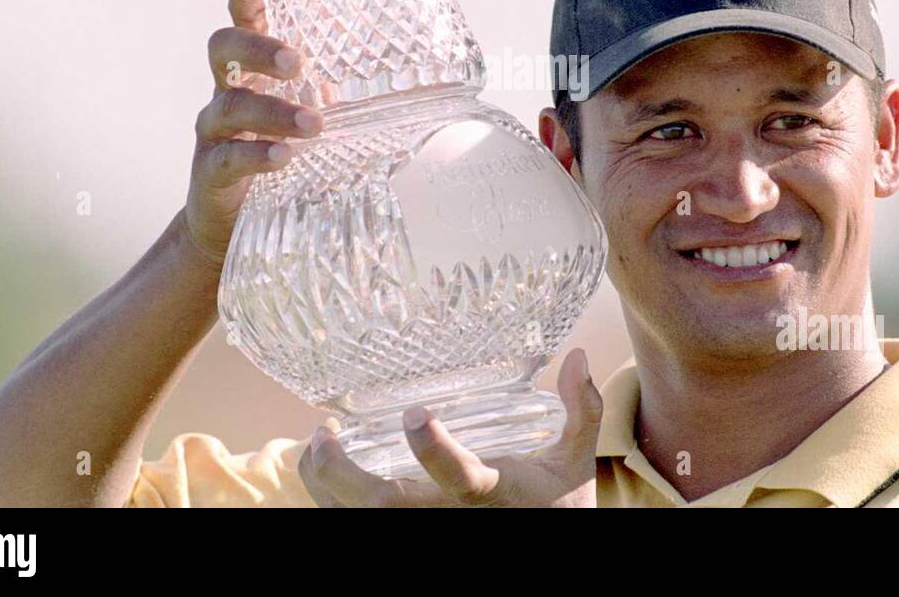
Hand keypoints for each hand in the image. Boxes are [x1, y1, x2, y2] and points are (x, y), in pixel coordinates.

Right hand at [178, 0, 319, 267]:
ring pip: (230, 105)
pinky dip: (257, 155)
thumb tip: (410, 50)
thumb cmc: (286, 152)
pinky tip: (284, 158)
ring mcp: (214, 132)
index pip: (245, 16)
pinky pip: (227, 158)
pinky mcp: (210, 174)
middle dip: (259, 48)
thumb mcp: (317, 109)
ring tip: (314, 124)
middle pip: (224, 48)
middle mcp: (226, 90)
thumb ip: (343, 80)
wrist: (239, 223)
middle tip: (298, 61)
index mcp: (255, 68)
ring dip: (274, 111)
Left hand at [299, 349, 602, 507]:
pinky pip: (359, 526)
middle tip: (327, 432)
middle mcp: (452, 518)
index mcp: (493, 495)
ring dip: (327, 486)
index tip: (413, 413)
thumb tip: (579, 354)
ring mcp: (429, 530)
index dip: (433, 451)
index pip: (460, 479)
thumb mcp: (575, 459)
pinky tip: (322, 469)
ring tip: (316, 445)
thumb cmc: (557, 501)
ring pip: (361, 521)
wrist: (556, 544)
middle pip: (386, 507)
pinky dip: (331, 500)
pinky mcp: (415, 534)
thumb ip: (582, 409)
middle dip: (344, 474)